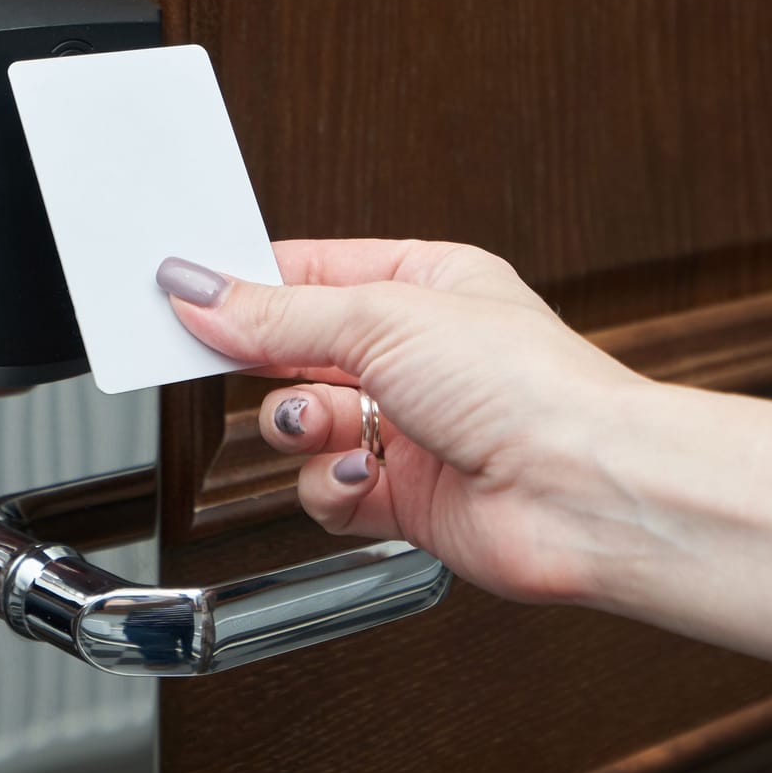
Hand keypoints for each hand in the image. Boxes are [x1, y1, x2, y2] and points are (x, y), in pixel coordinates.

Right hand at [157, 239, 650, 602]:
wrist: (584, 491)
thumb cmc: (529, 387)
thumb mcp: (383, 318)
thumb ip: (278, 312)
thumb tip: (201, 291)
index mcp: (426, 285)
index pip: (309, 273)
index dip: (246, 285)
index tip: (187, 293)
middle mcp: (419, 356)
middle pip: (299, 351)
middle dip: (271, 362)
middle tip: (233, 360)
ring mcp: (412, 429)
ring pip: (306, 425)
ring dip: (302, 428)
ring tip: (325, 425)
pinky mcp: (408, 499)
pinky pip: (329, 489)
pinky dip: (332, 486)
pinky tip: (361, 475)